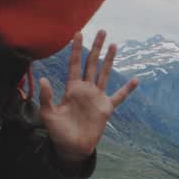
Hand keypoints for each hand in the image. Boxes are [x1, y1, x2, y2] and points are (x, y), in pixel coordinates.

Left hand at [38, 30, 137, 164]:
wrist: (72, 147)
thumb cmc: (58, 132)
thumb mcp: (48, 114)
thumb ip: (46, 97)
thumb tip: (43, 79)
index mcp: (72, 88)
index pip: (75, 64)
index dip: (76, 49)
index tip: (78, 33)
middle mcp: (86, 89)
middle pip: (92, 64)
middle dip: (97, 48)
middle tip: (102, 31)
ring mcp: (97, 97)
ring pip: (105, 74)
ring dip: (109, 60)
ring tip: (114, 45)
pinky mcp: (106, 108)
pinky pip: (119, 97)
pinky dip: (127, 89)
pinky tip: (135, 80)